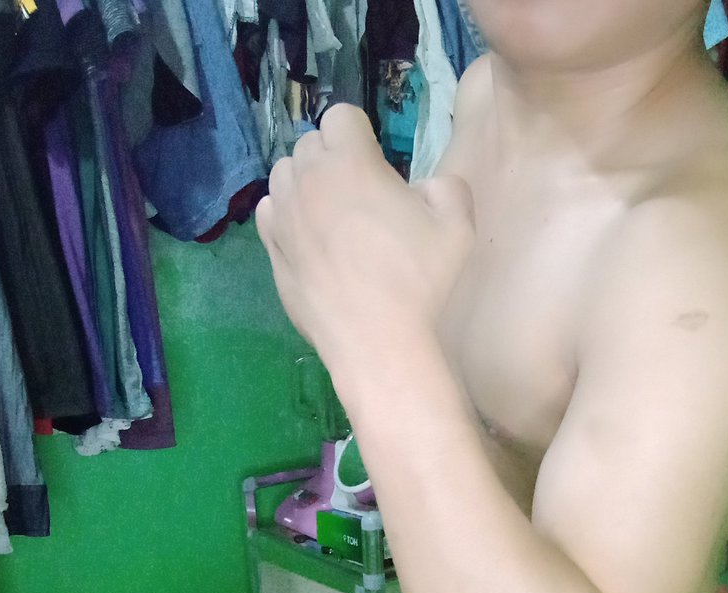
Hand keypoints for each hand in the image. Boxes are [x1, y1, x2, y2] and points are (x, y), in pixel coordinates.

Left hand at [255, 105, 474, 372]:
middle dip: (332, 157)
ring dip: (305, 182)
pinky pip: (269, 212)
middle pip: (310, 143)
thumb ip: (444, 186)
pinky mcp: (273, 251)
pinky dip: (285, 214)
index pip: (341, 116)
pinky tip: (308, 235)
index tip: (377, 164)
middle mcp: (308, 180)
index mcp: (349, 162)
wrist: (376, 341)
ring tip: (331, 212)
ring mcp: (284, 217)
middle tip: (359, 193)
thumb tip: (421, 188)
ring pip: (285, 175)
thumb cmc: (419, 281)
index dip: (361, 135)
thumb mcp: (458, 223)